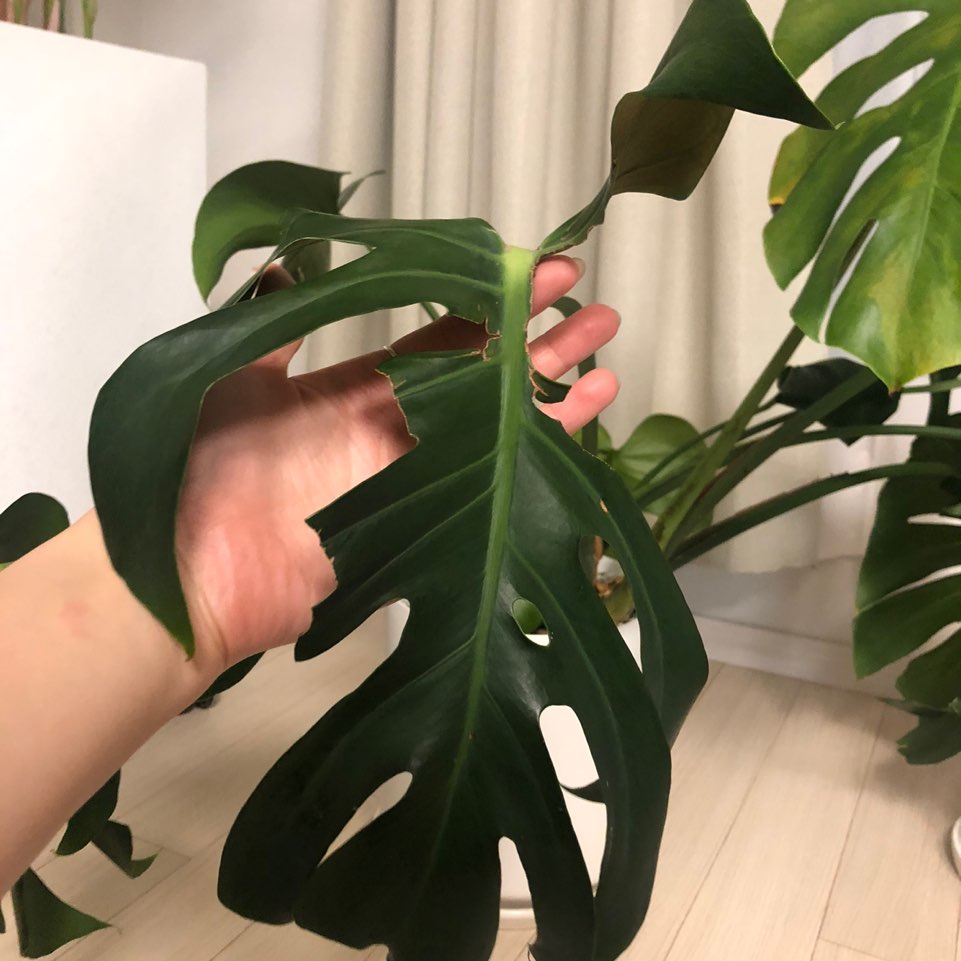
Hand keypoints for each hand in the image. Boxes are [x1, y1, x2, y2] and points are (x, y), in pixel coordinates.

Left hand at [175, 255, 619, 676]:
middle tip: (595, 308)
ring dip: (557, 393)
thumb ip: (273, 328)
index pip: (445, 335)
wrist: (195, 572)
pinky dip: (544, 458)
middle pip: (489, 378)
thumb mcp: (234, 380)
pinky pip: (498, 488)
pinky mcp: (433, 527)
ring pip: (504, 429)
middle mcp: (401, 430)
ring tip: (608, 355)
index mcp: (360, 389)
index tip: (539, 270)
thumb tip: (287, 266)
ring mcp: (421, 480)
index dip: (493, 303)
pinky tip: (584, 429)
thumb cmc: (204, 472)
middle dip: (542, 341)